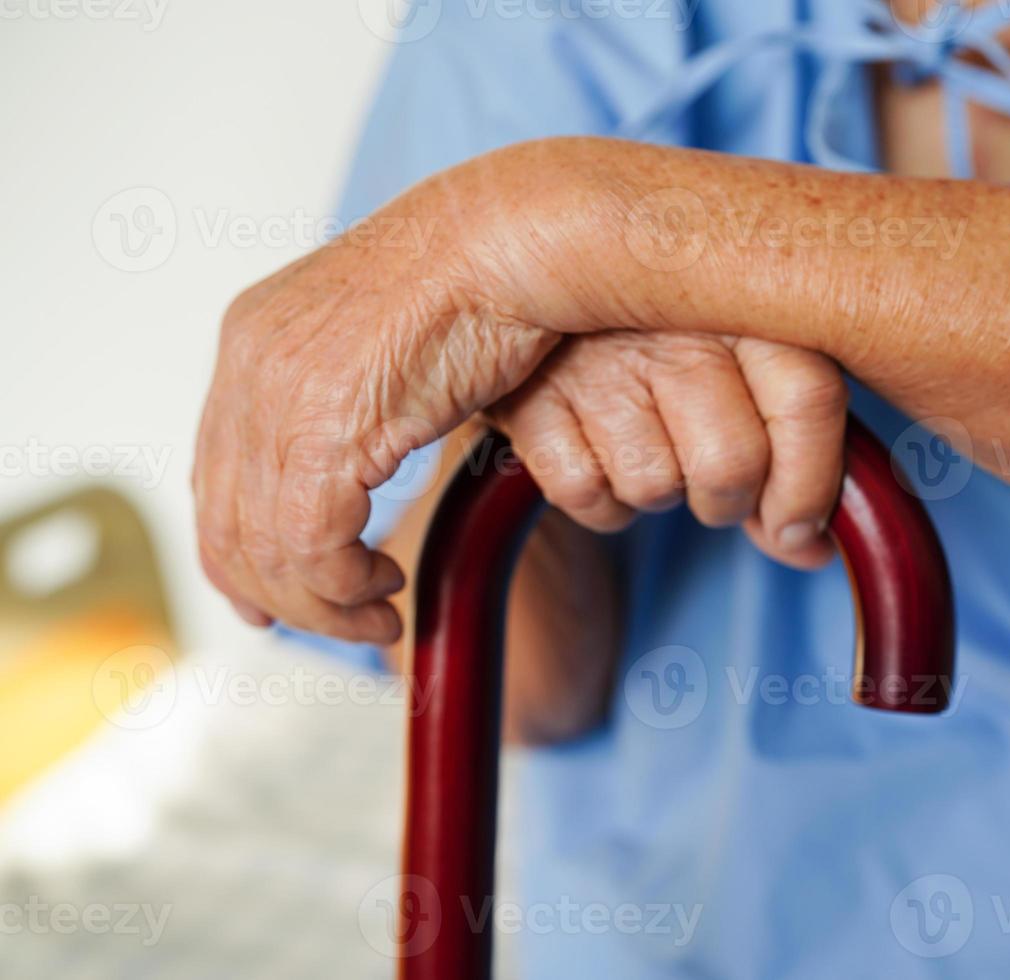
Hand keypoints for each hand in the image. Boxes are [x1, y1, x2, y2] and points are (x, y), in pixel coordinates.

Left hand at [192, 174, 563, 644]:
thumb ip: (353, 404)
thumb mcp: (394, 348)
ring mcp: (280, 392)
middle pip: (226, 522)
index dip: (240, 553)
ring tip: (379, 615)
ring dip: (324, 603)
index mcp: (257, 339)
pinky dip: (345, 586)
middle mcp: (251, 364)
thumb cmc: (485, 283)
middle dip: (283, 595)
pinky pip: (310, 543)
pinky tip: (388, 584)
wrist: (514, 242)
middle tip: (347, 622)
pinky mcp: (324, 425)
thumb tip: (355, 459)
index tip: (277, 600)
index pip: (216, 475)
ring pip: (265, 546)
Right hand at [487, 330, 847, 568]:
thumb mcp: (746, 358)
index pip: (807, 401)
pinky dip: (600, 502)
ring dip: (659, 491)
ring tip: (647, 440)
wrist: (545, 289)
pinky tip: (602, 454)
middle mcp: (670, 315)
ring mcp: (596, 355)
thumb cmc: (674, 338)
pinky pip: (586, 496)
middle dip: (727, 501)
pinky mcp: (532, 396)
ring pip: (655, 488)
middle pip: (731, 465)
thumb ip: (792, 449)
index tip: (800, 527)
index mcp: (745, 295)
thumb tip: (809, 549)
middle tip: (711, 478)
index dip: (812, 487)